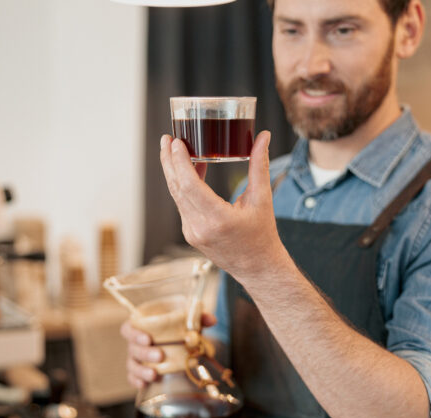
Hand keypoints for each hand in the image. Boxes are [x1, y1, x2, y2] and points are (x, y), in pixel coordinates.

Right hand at [122, 313, 216, 388]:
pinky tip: (144, 384)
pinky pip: (133, 378)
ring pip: (132, 365)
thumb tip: (211, 320)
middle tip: (160, 355)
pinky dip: (137, 381)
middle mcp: (136, 343)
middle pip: (132, 348)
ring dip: (141, 370)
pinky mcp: (140, 373)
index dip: (134, 333)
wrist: (179, 345)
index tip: (148, 338)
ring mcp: (136, 359)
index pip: (128, 329)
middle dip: (144, 353)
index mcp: (142, 327)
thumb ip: (199, 318)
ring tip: (154, 374)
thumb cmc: (177, 330)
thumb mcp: (188, 323)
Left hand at [159, 131, 285, 281]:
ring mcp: (192, 232)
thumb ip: (260, 166)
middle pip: (177, 188)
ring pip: (176, 196)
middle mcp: (200, 227)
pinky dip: (182, 185)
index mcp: (218, 219)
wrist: (257, 268)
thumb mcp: (263, 199)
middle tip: (167, 138)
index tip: (176, 143)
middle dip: (169, 161)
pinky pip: (182, 204)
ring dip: (173, 172)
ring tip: (171, 149)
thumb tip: (263, 136)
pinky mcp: (190, 233)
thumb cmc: (262, 235)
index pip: (190, 186)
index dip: (180, 162)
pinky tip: (186, 169)